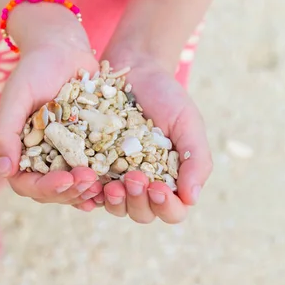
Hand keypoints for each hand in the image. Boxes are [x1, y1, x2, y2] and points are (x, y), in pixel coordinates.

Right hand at [0, 34, 103, 211]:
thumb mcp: (17, 97)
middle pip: (53, 191)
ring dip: (88, 190)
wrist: (63, 48)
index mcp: (19, 150)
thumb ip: (6, 132)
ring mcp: (65, 154)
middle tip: (90, 180)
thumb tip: (4, 170)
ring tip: (103, 185)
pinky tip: (116, 181)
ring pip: (74, 186)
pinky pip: (95, 171)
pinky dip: (103, 180)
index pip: (27, 183)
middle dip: (71, 191)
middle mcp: (41, 158)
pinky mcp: (88, 147)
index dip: (46, 188)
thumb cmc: (34, 69)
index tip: (66, 179)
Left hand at [96, 51, 212, 223]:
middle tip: (133, 179)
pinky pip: (88, 188)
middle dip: (138, 202)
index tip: (159, 188)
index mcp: (170, 180)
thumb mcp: (188, 124)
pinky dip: (89, 191)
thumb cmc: (167, 98)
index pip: (172, 211)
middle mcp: (142, 185)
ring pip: (115, 206)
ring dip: (115, 201)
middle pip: (141, 214)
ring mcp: (114, 177)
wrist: (135, 71)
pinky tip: (88, 181)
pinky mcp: (91, 165)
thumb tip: (191, 199)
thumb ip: (196, 160)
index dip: (166, 207)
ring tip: (112, 184)